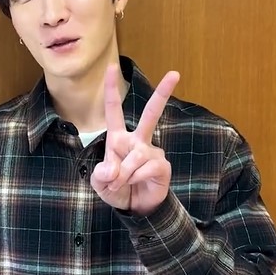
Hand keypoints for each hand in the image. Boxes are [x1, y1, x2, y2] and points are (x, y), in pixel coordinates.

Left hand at [90, 63, 179, 215]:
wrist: (135, 208)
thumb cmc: (117, 189)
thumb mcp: (100, 184)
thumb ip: (101, 175)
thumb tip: (112, 168)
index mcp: (118, 138)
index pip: (113, 110)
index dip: (110, 88)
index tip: (111, 67)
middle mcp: (137, 140)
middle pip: (150, 113)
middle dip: (163, 93)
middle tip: (175, 73)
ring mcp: (152, 151)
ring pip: (137, 156)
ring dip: (125, 174)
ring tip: (122, 184)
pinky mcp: (162, 165)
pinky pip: (146, 168)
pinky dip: (136, 179)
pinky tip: (136, 184)